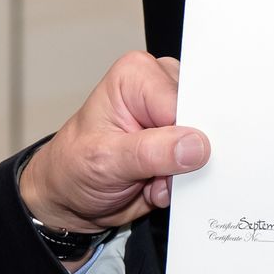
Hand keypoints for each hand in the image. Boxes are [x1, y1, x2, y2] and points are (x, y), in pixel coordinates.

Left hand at [20, 52, 209, 231]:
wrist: (68, 198)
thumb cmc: (73, 167)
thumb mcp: (104, 160)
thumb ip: (151, 152)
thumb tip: (195, 145)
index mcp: (138, 75)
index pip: (182, 100)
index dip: (184, 134)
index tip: (168, 158)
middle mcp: (158, 89)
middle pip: (199, 119)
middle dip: (186, 156)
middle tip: (154, 173)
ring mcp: (171, 118)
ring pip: (205, 146)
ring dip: (182, 174)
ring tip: (149, 180)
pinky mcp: (178, 144)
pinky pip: (201, 165)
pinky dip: (182, 183)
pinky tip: (154, 184)